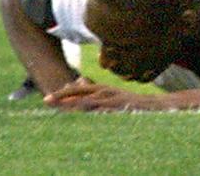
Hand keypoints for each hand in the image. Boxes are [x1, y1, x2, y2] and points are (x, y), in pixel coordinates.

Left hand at [44, 77, 173, 112]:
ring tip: (59, 106)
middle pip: (79, 93)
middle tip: (46, 100)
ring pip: (88, 101)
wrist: (153, 106)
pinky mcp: (119, 105)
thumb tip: (80, 86)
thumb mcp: (111, 97)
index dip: (62, 94)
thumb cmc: (130, 103)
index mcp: (101, 90)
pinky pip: (102, 109)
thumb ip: (96, 94)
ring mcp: (111, 98)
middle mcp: (104, 91)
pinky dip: (92, 110)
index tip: (47, 99)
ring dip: (73, 104)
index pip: (77, 91)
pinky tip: (83, 113)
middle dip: (62, 97)